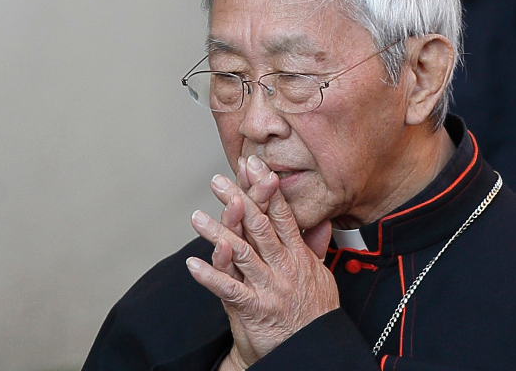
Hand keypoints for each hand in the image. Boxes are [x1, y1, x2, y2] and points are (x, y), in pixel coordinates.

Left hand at [187, 155, 338, 368]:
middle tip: (218, 181)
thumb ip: (315, 246)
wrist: (310, 349)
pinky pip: (229, 290)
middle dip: (238, 200)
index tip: (253, 166)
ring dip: (217, 233)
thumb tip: (322, 222)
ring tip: (197, 217)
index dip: (265, 189)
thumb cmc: (312, 312)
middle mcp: (283, 267)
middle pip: (259, 227)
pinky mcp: (255, 308)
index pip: (281, 215)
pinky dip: (211, 277)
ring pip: (241, 253)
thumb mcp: (321, 274)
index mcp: (297, 255)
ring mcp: (268, 287)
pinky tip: (193, 265)